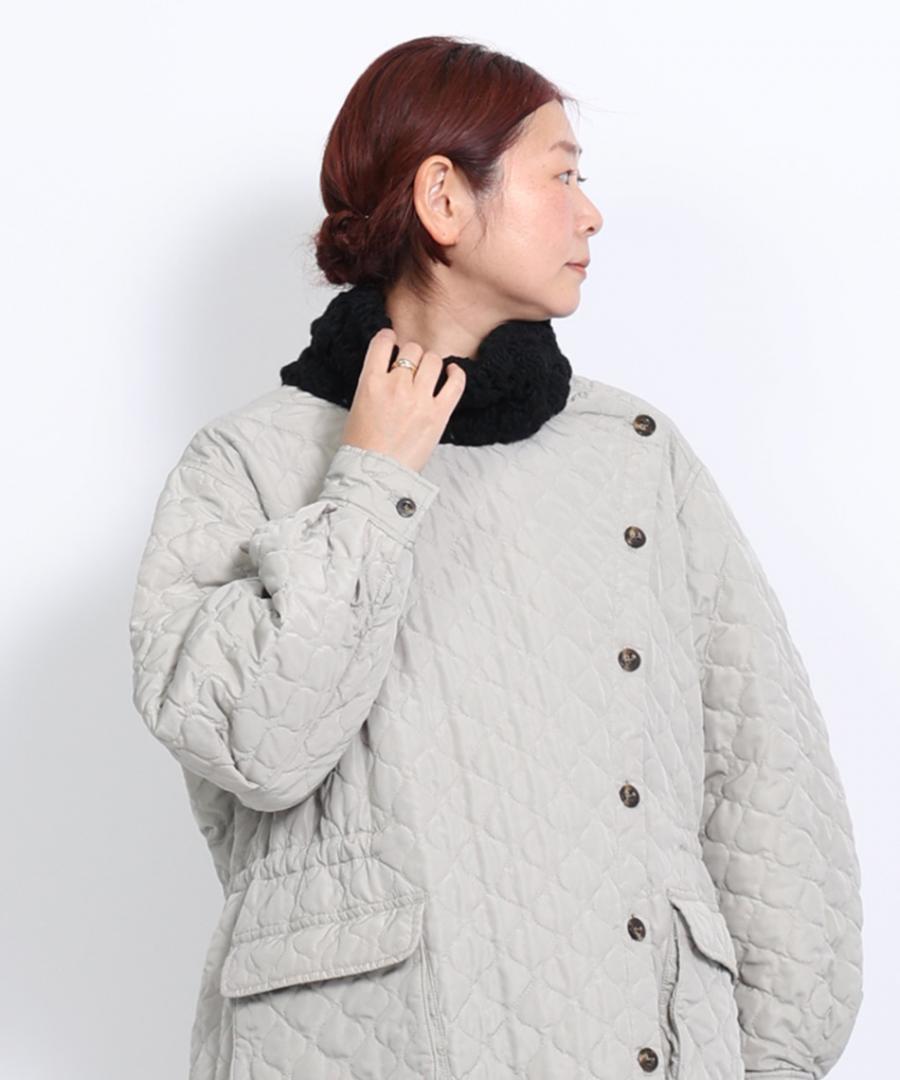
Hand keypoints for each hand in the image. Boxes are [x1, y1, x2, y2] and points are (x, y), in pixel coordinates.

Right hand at [340, 328, 465, 473]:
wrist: (374, 476)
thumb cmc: (363, 447)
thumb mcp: (358, 406)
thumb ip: (375, 384)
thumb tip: (390, 372)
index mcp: (371, 382)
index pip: (382, 342)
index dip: (389, 338)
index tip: (392, 342)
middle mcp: (396, 386)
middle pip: (412, 350)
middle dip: (412, 356)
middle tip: (412, 366)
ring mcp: (419, 399)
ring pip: (433, 361)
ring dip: (431, 364)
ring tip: (429, 373)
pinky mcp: (439, 414)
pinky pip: (455, 384)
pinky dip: (456, 374)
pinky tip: (452, 373)